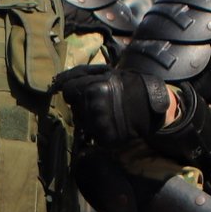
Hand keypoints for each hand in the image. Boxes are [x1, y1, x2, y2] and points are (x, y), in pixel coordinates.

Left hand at [53, 60, 173, 152]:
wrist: (151, 104)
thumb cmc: (128, 84)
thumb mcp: (106, 73)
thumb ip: (83, 76)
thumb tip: (59, 80)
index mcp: (91, 88)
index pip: (67, 91)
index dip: (73, 91)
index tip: (81, 92)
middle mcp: (92, 107)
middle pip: (75, 109)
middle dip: (83, 106)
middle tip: (98, 103)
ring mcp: (98, 124)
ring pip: (83, 123)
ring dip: (90, 120)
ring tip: (105, 114)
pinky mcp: (105, 138)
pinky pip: (93, 136)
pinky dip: (99, 132)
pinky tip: (110, 124)